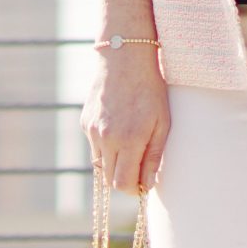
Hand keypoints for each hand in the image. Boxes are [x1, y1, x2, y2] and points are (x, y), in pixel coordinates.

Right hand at [81, 45, 170, 194]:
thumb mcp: (162, 122)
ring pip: (100, 164)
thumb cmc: (150, 89)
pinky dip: (105, 145)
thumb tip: (147, 185)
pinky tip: (118, 126)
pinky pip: (94, 146)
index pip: (123, 184)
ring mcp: (92, 131)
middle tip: (138, 170)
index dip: (133, 189)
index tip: (142, 185)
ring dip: (114, 163)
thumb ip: (154, 156)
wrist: (124, 58)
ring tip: (129, 143)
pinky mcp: (84, 123)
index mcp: (128, 140)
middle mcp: (106, 139)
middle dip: (123, 180)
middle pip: (109, 180)